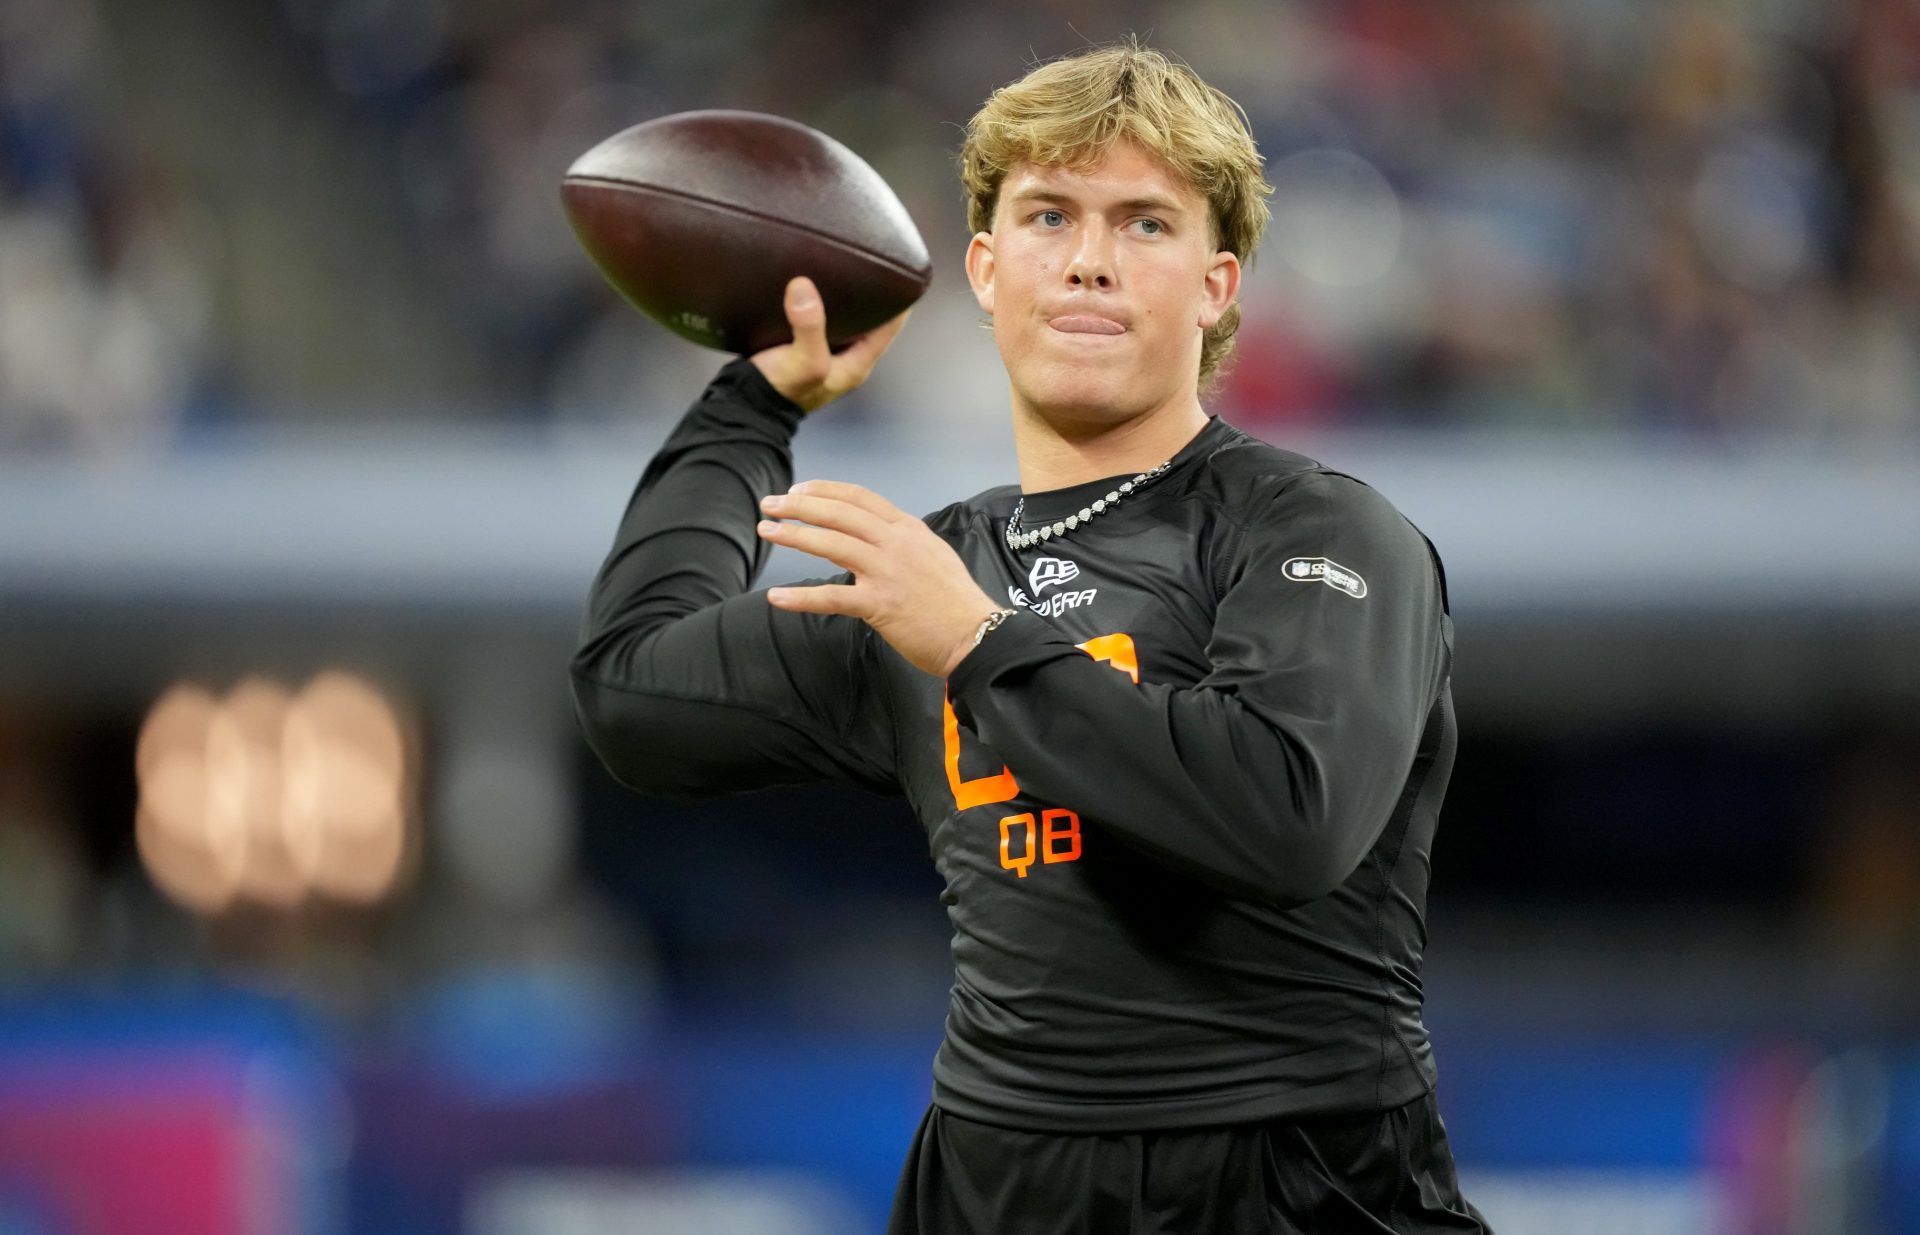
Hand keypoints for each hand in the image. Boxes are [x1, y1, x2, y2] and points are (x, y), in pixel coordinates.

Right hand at [750, 276, 908, 412]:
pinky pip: (822, 322)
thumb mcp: (803, 360)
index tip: (895, 273)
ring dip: (844, 300)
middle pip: (869, 321)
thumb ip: (808, 326)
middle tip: (866, 264)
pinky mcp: (804, 348)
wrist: (746, 405)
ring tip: (842, 270)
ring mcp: (825, 355)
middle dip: (869, 296)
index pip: (890, 326)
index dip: (897, 301)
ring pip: (845, 320)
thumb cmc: (780, 391)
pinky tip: (814, 288)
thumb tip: (803, 287)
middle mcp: (846, 359)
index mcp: (857, 364)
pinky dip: (822, 306)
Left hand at [756, 480, 1002, 677]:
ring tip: (766, 531)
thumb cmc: (956, 602)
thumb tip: (876, 539)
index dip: (825, 490)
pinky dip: (801, 597)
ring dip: (793, 535)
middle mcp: (895, 543)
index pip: (860, 498)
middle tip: (770, 504)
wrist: (977, 634)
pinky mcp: (880, 604)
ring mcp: (887, 572)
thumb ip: (904, 543)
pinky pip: (832, 596)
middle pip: (839, 513)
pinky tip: (776, 596)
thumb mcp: (934, 556)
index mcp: (908, 529)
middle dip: (799, 505)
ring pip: (831, 543)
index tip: (798, 489)